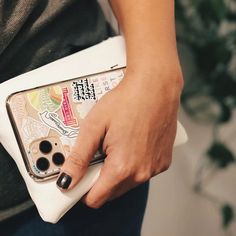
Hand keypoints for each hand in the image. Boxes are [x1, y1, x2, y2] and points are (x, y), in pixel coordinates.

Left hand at [56, 68, 182, 207]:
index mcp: (122, 167)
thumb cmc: (126, 101)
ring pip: (127, 184)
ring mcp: (155, 168)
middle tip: (98, 155)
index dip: (83, 191)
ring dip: (117, 172)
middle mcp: (142, 173)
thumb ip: (79, 158)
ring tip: (116, 145)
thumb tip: (67, 181)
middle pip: (111, 192)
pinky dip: (133, 165)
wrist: (155, 86)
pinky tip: (132, 144)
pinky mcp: (164, 161)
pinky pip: (142, 173)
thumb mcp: (94, 126)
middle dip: (100, 180)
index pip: (96, 199)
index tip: (79, 178)